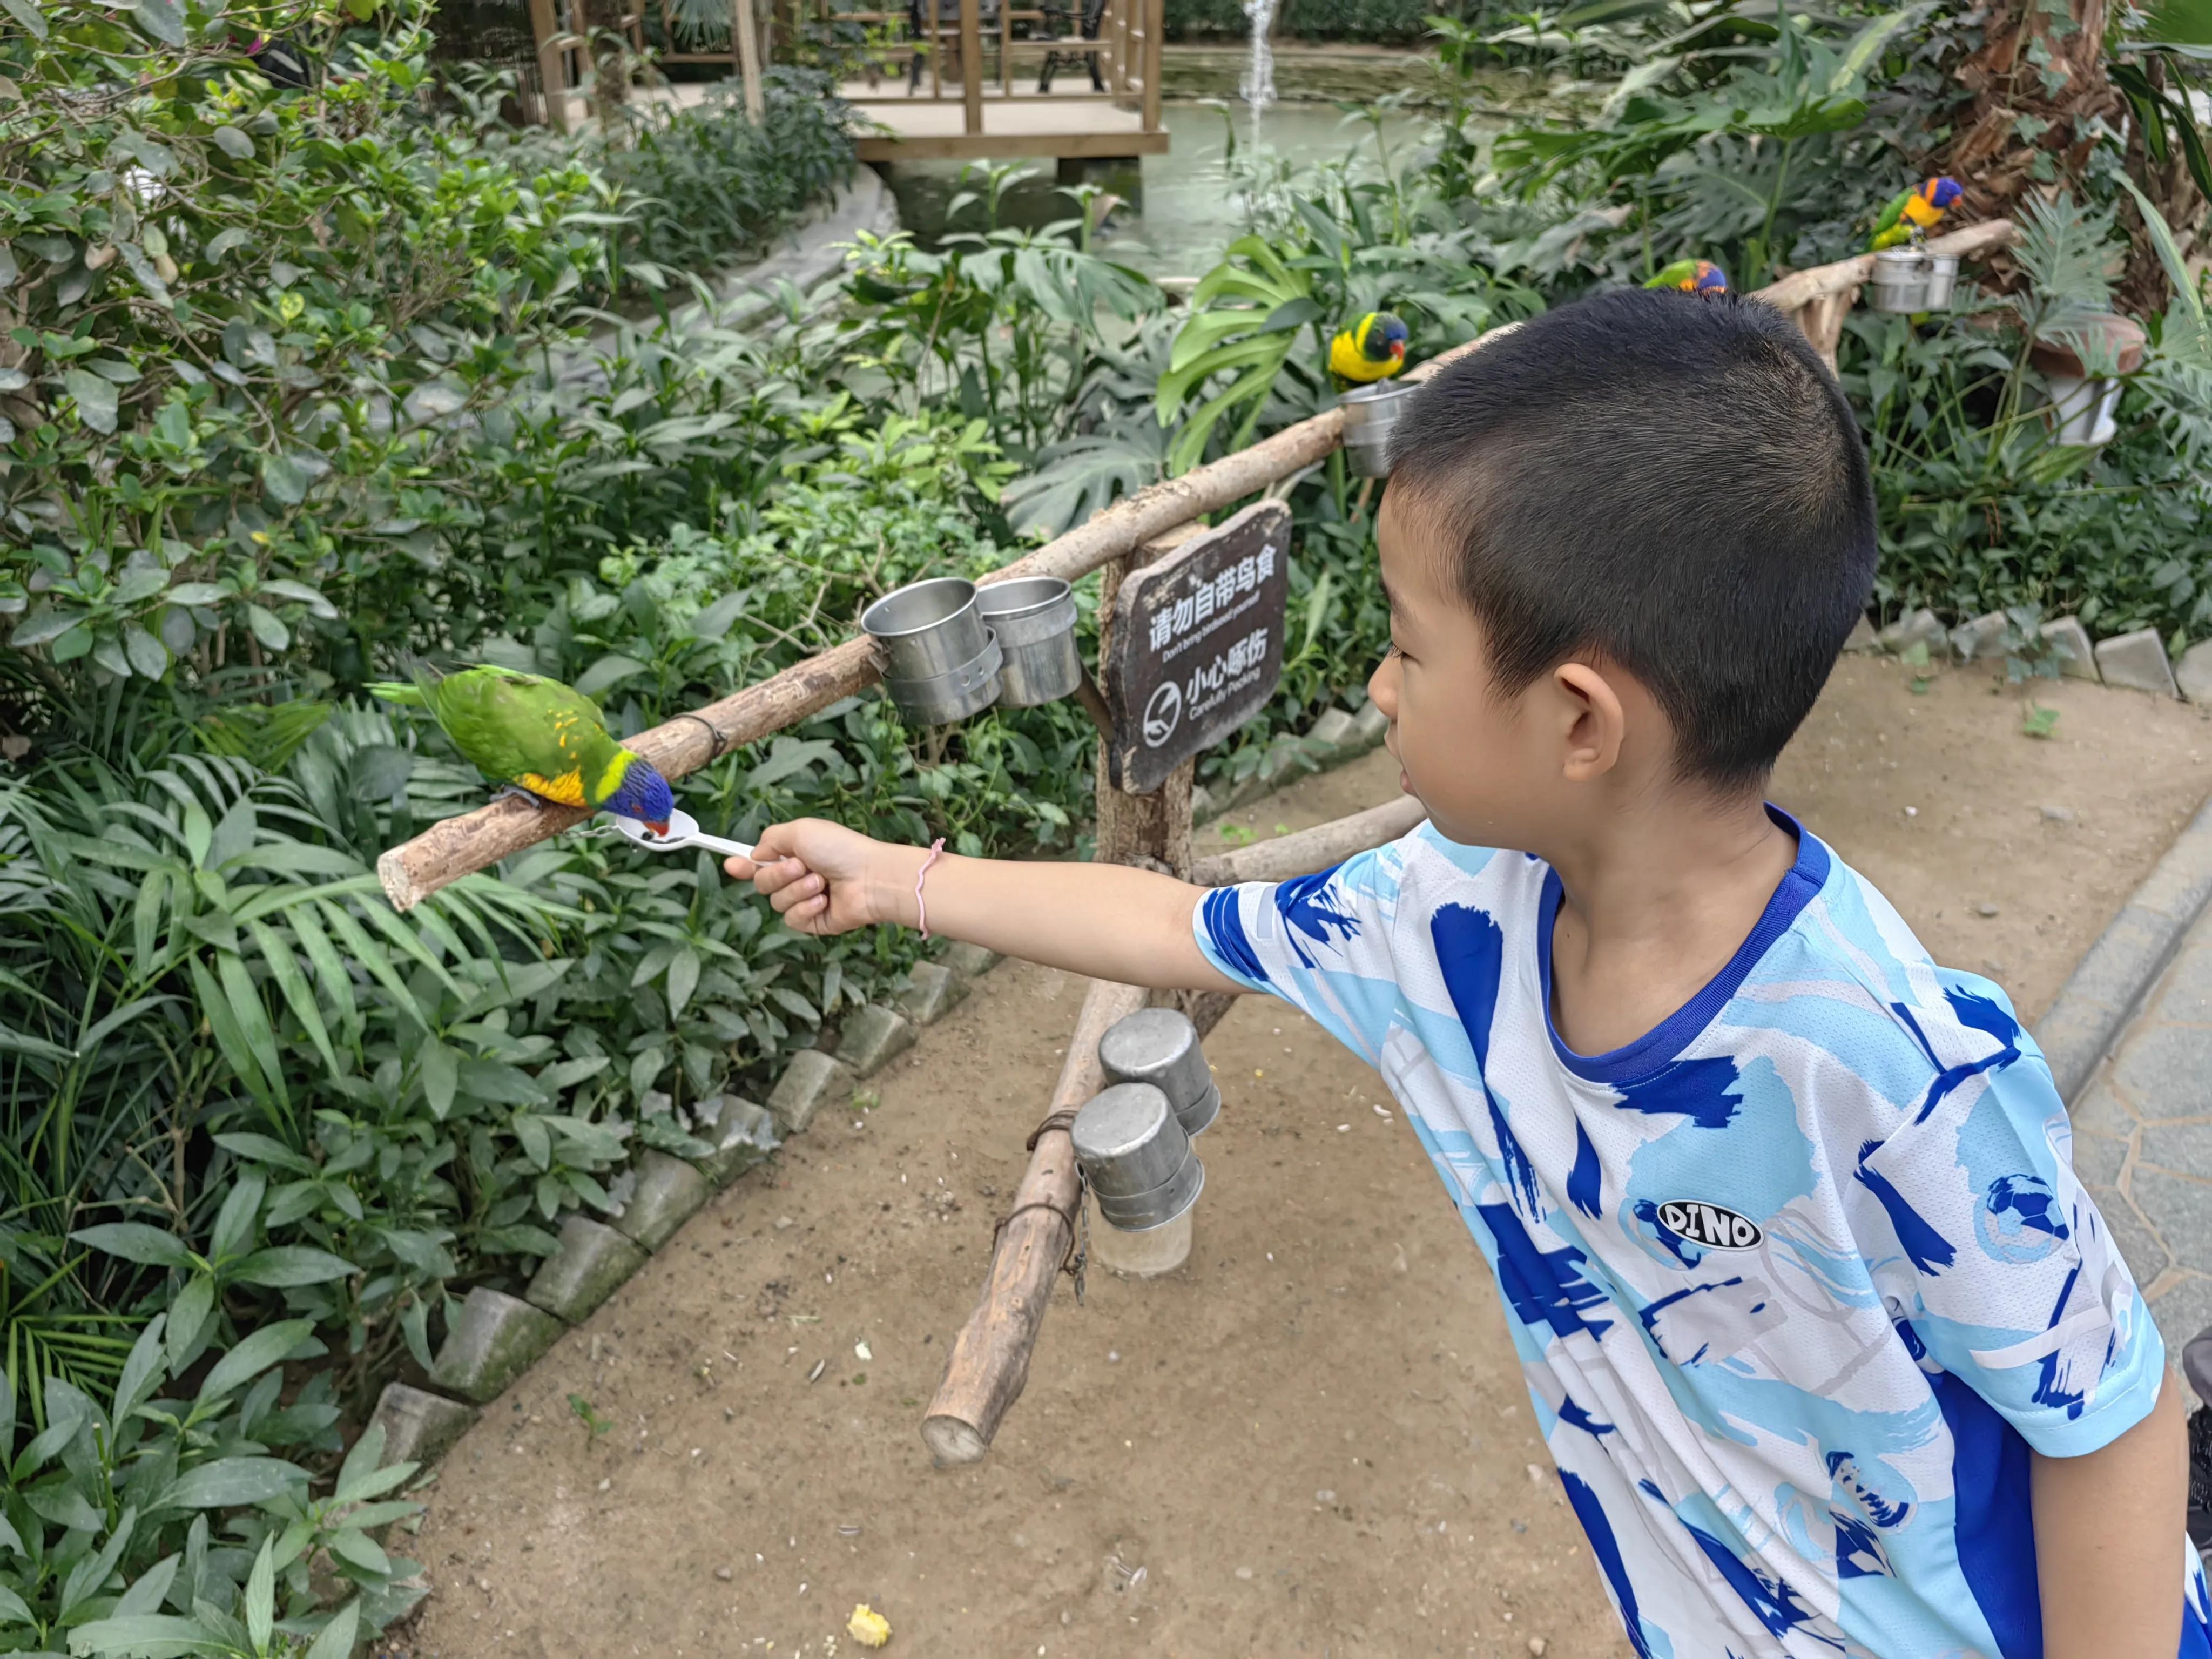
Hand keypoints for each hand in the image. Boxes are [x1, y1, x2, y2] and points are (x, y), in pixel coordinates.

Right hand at [724, 819, 914, 936]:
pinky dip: (806, 908)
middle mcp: (796, 878)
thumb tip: (754, 855)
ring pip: (776, 902)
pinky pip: (792, 919)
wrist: (871, 878)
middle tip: (801, 866)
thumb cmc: (840, 849)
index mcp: (793, 854)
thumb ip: (772, 839)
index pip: (759, 863)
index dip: (742, 865)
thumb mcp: (801, 831)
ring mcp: (804, 901)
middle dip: (777, 875)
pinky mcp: (813, 922)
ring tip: (821, 883)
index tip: (731, 865)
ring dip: (797, 890)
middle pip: (761, 884)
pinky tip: (824, 900)